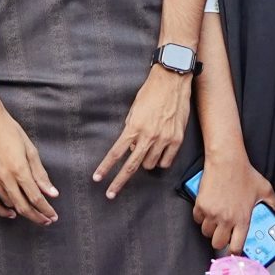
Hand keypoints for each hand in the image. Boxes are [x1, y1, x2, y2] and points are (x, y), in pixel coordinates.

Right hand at [0, 101, 57, 222]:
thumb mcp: (29, 149)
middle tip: (47, 220)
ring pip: (9, 205)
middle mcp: (4, 178)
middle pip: (23, 206)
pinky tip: (11, 213)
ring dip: (22, 212)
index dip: (46, 210)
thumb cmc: (9, 131)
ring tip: (33, 213)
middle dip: (37, 216)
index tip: (53, 216)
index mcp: (19, 169)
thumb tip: (52, 193)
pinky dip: (2, 211)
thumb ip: (40, 174)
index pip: (36, 198)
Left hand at [95, 67, 189, 197]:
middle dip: (118, 182)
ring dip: (144, 162)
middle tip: (110, 193)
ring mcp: (163, 139)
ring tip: (146, 150)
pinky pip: (166, 161)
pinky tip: (159, 153)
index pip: (116, 153)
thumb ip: (131, 129)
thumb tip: (131, 148)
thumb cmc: (150, 92)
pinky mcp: (177, 140)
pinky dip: (161, 160)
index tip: (97, 178)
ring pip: (149, 165)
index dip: (106, 167)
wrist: (172, 81)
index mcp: (134, 127)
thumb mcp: (134, 109)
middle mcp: (148, 136)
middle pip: (131, 166)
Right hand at [193, 155, 274, 255]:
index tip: (232, 253)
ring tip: (216, 221)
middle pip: (217, 243)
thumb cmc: (243, 173)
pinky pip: (197, 219)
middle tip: (223, 235)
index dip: (234, 253)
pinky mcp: (201, 205)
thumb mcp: (264, 188)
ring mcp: (212, 213)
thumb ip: (272, 202)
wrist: (226, 161)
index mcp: (242, 219)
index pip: (236, 246)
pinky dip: (201, 217)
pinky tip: (207, 211)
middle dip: (220, 242)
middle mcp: (227, 219)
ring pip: (206, 232)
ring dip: (210, 229)